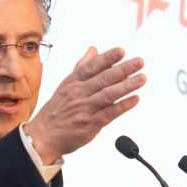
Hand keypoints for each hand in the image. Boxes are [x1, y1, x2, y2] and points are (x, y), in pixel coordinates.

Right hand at [26, 47, 145, 162]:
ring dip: (127, 86)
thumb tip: (93, 50)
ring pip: (108, 94)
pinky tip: (135, 99)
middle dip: (124, 69)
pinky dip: (123, 106)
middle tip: (139, 62)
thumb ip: (82, 67)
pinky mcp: (90, 124)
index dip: (107, 58)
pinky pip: (110, 113)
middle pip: (104, 78)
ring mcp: (85, 109)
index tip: (121, 51)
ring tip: (142, 79)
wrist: (44, 136)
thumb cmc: (56, 111)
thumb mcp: (66, 85)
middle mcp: (79, 93)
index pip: (92, 66)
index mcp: (73, 82)